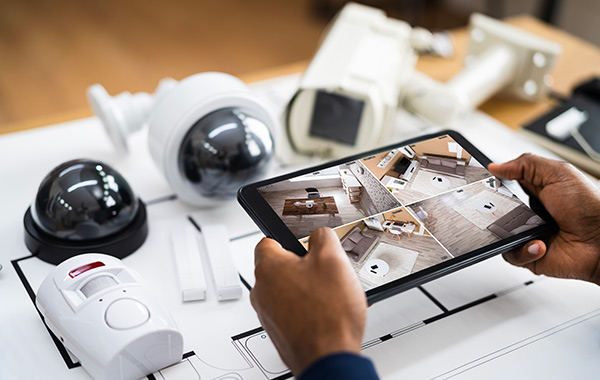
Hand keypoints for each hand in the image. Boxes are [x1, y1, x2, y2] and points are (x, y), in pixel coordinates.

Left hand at [250, 227, 366, 374]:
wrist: (328, 358)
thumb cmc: (328, 316)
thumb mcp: (333, 260)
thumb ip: (323, 237)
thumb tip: (319, 235)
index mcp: (268, 268)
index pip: (268, 240)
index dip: (289, 239)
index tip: (302, 243)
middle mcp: (262, 291)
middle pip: (281, 267)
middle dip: (303, 267)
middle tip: (325, 273)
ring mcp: (268, 313)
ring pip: (288, 290)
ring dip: (307, 289)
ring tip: (329, 297)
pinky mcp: (279, 331)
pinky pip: (291, 311)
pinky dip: (307, 309)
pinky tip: (326, 314)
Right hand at [488, 154, 599, 284]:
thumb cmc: (591, 207)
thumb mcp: (559, 173)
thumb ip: (525, 164)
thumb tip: (496, 166)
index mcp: (534, 190)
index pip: (502, 185)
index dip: (492, 184)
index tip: (484, 184)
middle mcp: (528, 212)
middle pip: (495, 209)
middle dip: (496, 210)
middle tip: (506, 209)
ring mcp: (527, 233)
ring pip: (498, 234)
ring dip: (511, 232)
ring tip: (531, 230)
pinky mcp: (528, 254)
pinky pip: (510, 254)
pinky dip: (523, 250)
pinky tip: (540, 245)